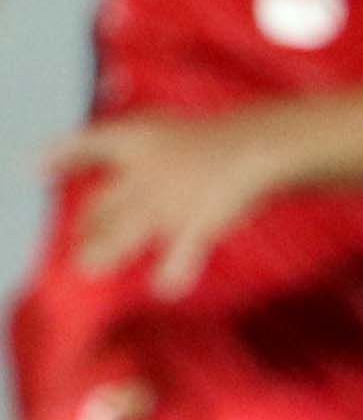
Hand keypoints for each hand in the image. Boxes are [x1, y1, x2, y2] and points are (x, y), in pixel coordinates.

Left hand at [51, 111, 294, 299]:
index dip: (59, 156)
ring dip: (104, 253)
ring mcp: (168, 200)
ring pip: (123, 233)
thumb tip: (116, 175)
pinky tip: (167, 287)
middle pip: (101, 201)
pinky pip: (180, 254)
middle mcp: (145, 171)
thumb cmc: (224, 137)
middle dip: (86, 224)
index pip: (87, 144)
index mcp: (140, 138)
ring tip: (89, 266)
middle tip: (78, 240)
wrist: (269, 140)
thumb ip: (142, 153)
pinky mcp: (197, 224)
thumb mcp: (174, 132)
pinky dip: (174, 272)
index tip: (36, 167)